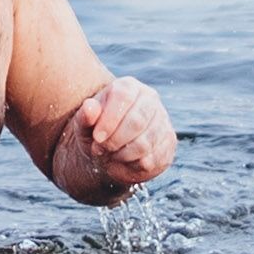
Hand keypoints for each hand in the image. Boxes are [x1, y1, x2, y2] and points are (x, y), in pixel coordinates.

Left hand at [60, 77, 176, 194]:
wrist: (110, 149)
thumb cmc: (96, 132)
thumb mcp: (84, 125)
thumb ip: (85, 116)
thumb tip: (90, 107)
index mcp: (129, 87)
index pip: (123, 97)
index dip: (109, 120)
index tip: (97, 138)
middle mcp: (150, 99)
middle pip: (137, 121)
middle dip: (115, 141)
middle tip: (100, 149)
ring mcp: (163, 120)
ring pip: (145, 143)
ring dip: (122, 155)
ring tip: (111, 155)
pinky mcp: (169, 142)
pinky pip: (152, 160)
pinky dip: (133, 166)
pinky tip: (124, 162)